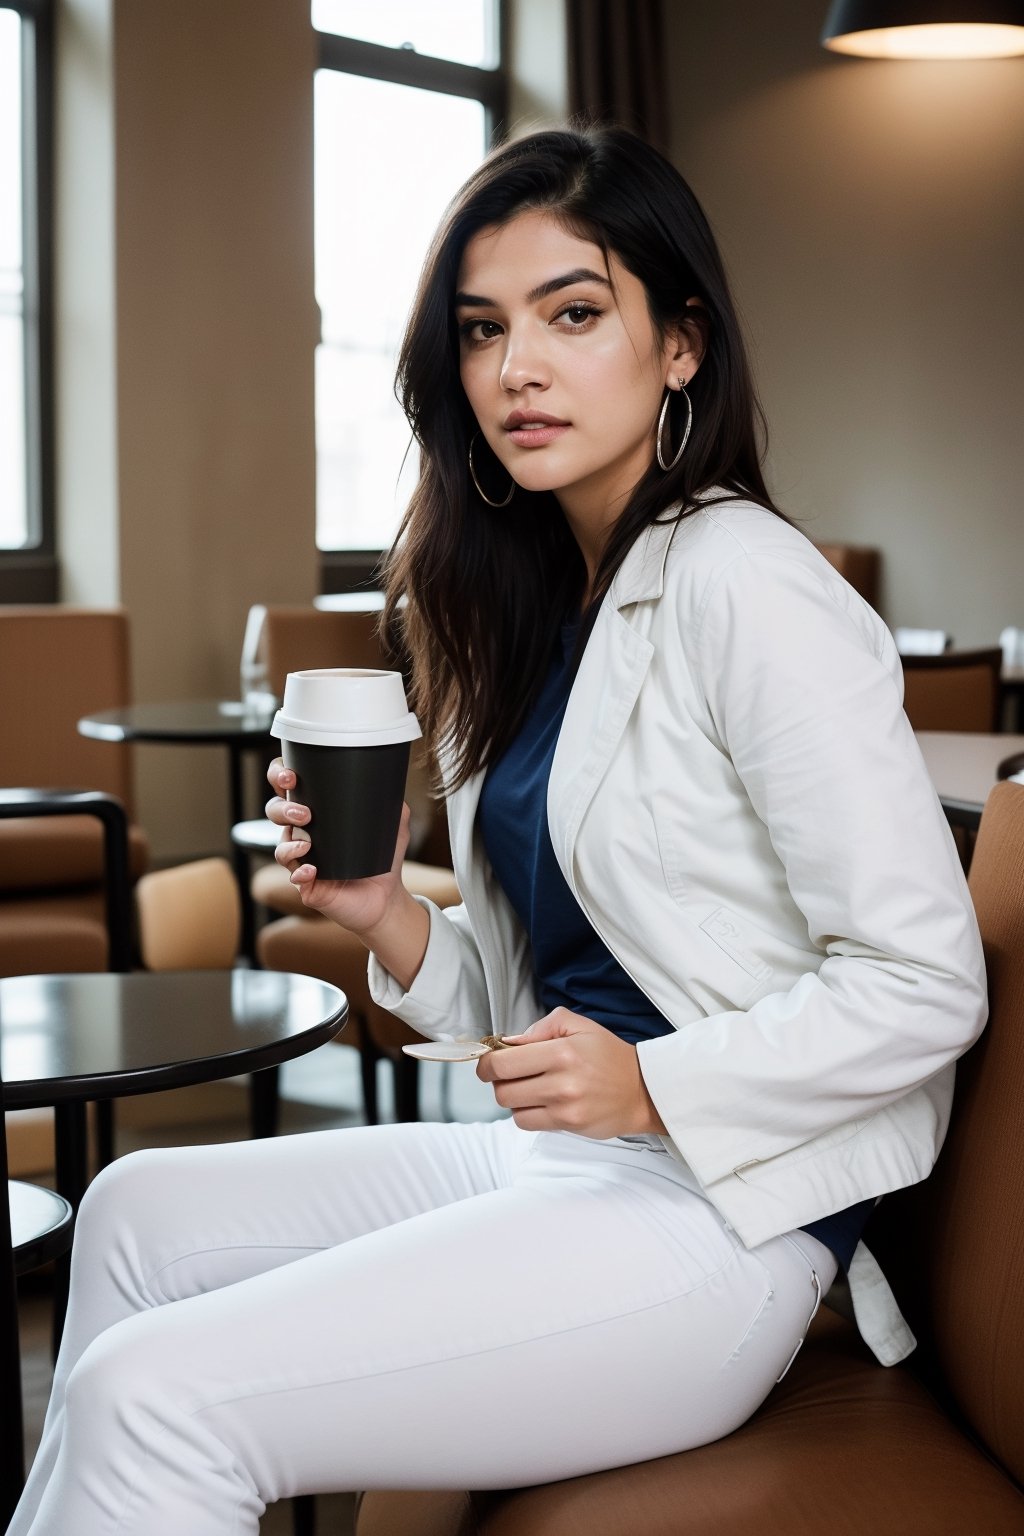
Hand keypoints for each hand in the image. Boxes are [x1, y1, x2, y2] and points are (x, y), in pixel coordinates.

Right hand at [265, 758, 410, 936]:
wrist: (386, 898)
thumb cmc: (383, 858)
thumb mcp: (394, 826)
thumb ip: (392, 803)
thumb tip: (392, 781)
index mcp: (317, 813)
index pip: (287, 787)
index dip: (278, 775)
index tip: (290, 776)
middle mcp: (303, 833)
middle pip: (274, 812)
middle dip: (282, 808)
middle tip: (305, 813)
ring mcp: (302, 860)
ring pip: (280, 846)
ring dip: (289, 841)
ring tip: (307, 843)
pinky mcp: (307, 885)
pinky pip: (294, 877)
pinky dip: (300, 872)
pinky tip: (312, 870)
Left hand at [475, 1008, 666, 1139]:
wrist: (642, 1090)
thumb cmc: (608, 1055)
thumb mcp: (578, 1026)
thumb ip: (541, 1027)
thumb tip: (508, 1042)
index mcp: (561, 1051)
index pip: (502, 1062)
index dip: (487, 1061)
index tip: (489, 1059)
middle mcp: (561, 1081)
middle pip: (502, 1087)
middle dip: (498, 1079)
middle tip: (510, 1072)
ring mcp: (564, 1107)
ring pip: (511, 1107)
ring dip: (512, 1096)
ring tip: (528, 1086)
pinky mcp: (568, 1125)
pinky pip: (526, 1123)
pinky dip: (525, 1113)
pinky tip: (538, 1102)